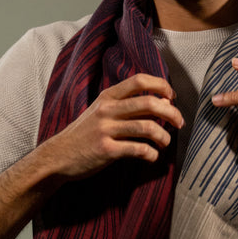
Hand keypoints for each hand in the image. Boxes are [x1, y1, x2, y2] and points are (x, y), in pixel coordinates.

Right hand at [42, 73, 183, 178]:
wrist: (58, 156)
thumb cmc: (85, 134)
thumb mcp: (103, 113)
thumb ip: (130, 107)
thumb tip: (166, 102)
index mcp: (108, 96)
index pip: (140, 81)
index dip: (161, 86)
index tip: (172, 98)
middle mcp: (107, 109)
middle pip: (149, 103)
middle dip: (172, 113)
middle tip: (179, 123)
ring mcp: (105, 130)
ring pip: (147, 127)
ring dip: (164, 136)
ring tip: (165, 143)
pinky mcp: (106, 150)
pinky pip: (138, 150)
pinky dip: (151, 154)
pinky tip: (152, 157)